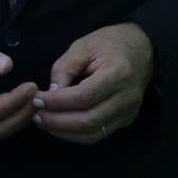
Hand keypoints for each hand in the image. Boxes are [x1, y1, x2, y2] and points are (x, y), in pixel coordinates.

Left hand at [32, 23, 153, 143]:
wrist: (142, 48)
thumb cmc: (110, 43)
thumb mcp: (84, 45)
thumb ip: (65, 67)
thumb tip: (51, 92)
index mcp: (118, 72)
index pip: (84, 96)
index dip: (58, 102)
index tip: (37, 98)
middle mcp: (126, 97)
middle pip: (88, 120)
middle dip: (57, 121)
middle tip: (36, 114)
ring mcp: (128, 112)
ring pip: (93, 134)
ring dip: (64, 132)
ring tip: (44, 121)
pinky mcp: (125, 120)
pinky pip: (98, 135)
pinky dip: (76, 134)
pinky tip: (60, 125)